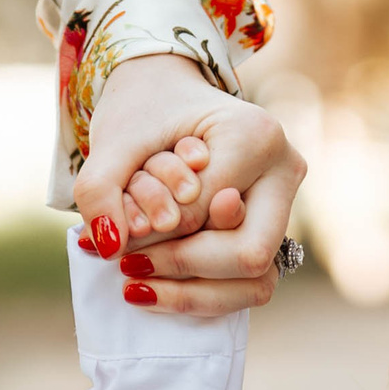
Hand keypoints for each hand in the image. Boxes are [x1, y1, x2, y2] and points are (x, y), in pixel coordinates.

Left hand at [75, 54, 307, 315]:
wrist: (167, 94)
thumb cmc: (143, 111)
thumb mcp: (114, 140)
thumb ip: (102, 189)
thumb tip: (108, 248)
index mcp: (257, 136)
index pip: (207, 213)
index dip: (157, 235)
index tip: (113, 237)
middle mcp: (285, 172)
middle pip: (249, 255)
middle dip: (182, 267)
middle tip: (128, 266)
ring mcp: (286, 206)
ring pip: (258, 281)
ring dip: (193, 293)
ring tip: (136, 284)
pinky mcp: (274, 233)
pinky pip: (251, 286)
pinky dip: (202, 294)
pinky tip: (156, 287)